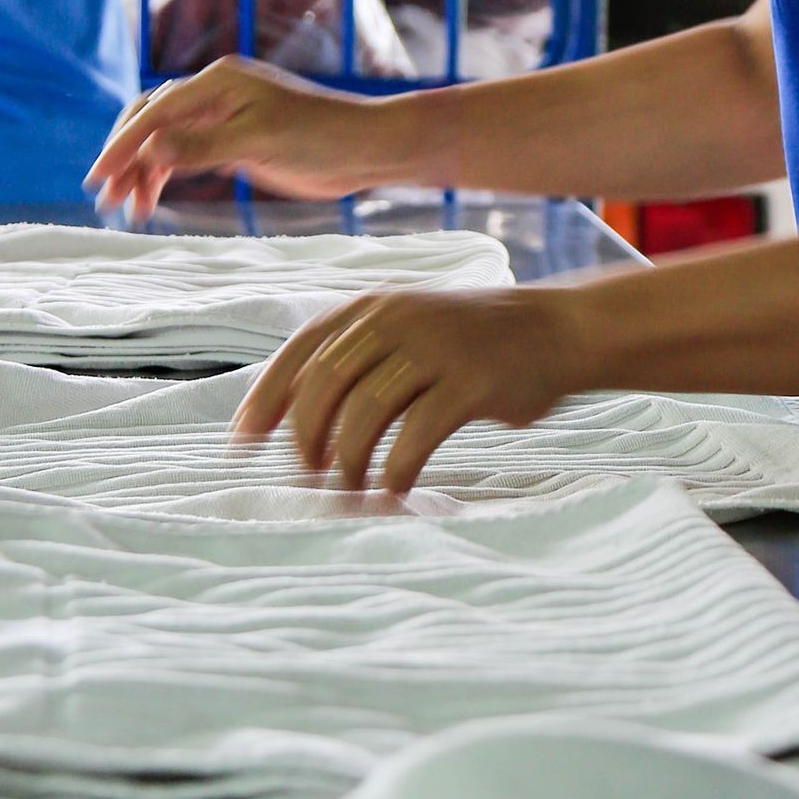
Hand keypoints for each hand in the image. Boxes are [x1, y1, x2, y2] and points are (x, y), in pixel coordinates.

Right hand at [88, 58, 399, 217]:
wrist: (365, 148)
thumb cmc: (320, 139)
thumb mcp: (258, 142)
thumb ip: (203, 145)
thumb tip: (150, 149)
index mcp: (218, 82)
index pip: (154, 112)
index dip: (122, 146)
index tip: (98, 178)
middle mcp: (216, 92)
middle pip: (151, 121)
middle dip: (125, 158)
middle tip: (107, 198)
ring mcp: (224, 115)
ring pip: (166, 139)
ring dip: (144, 171)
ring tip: (130, 210)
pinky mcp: (235, 139)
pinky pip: (186, 152)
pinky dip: (167, 174)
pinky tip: (154, 199)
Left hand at [230, 285, 585, 495]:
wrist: (555, 331)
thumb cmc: (472, 343)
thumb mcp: (408, 328)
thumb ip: (357, 358)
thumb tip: (292, 419)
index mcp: (372, 306)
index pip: (300, 353)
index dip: (265, 399)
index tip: (242, 443)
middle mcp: (397, 318)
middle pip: (326, 387)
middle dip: (308, 441)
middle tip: (310, 478)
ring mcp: (435, 348)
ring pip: (365, 414)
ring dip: (349, 463)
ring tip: (351, 493)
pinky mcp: (470, 382)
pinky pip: (416, 436)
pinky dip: (396, 471)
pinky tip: (392, 491)